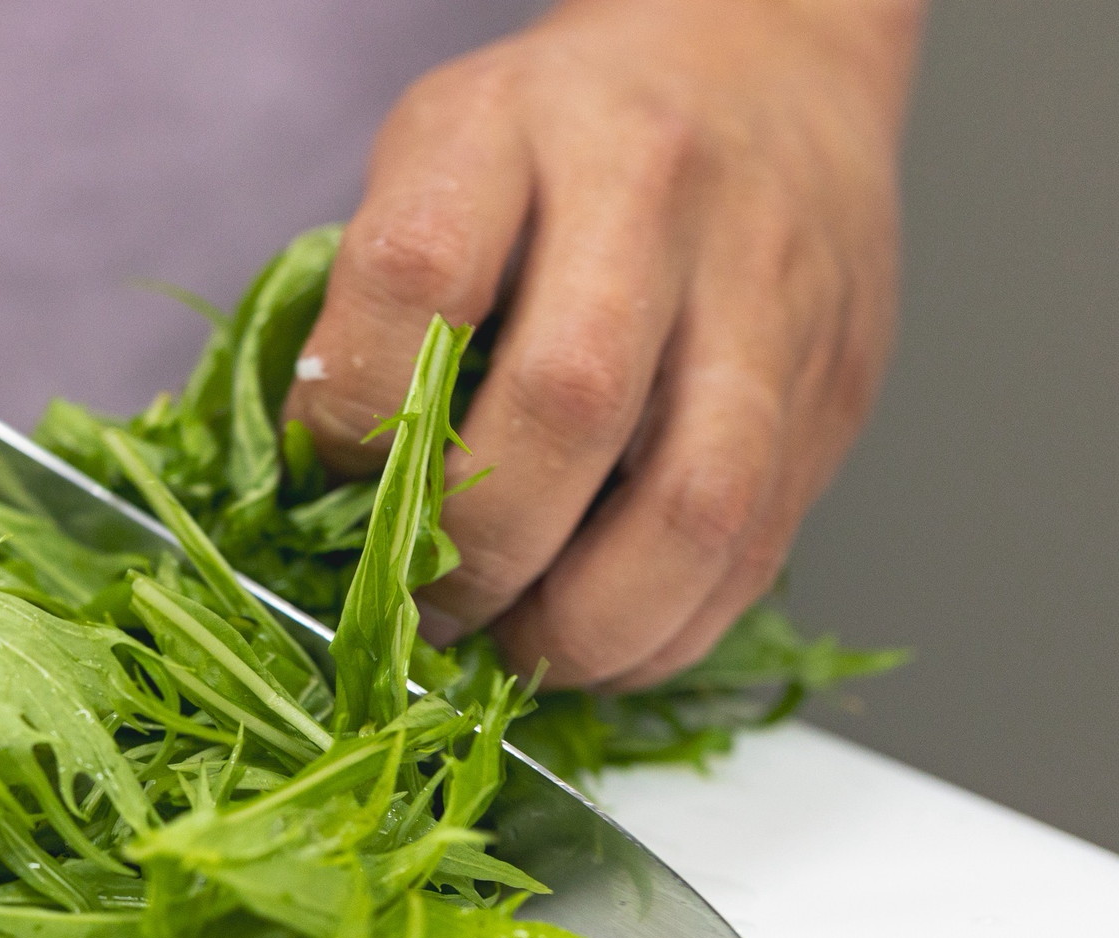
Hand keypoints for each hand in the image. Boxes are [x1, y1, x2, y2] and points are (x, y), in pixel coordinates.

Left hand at [285, 0, 920, 689]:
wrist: (763, 70)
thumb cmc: (563, 134)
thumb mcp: (437, 156)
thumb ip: (372, 300)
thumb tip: (324, 492)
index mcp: (520, 123)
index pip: (416, 274)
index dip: (357, 410)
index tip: (334, 476)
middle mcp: (658, 197)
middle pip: (567, 406)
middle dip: (476, 551)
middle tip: (424, 606)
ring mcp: (767, 296)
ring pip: (692, 507)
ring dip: (582, 624)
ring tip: (515, 648)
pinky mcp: (832, 388)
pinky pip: (754, 555)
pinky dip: (660, 632)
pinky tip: (596, 638)